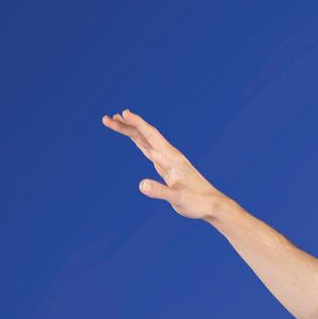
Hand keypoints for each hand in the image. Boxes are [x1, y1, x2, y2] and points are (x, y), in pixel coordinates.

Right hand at [102, 110, 224, 220]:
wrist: (211, 205)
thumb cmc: (196, 202)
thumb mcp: (177, 198)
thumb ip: (159, 191)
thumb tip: (141, 185)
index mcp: (171, 157)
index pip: (150, 135)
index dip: (136, 123)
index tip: (122, 113)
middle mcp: (169, 155)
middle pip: (144, 135)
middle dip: (126, 125)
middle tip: (106, 118)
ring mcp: (167, 160)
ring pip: (145, 141)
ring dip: (130, 131)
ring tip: (114, 122)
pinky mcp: (167, 167)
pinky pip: (149, 150)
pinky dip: (139, 142)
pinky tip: (134, 139)